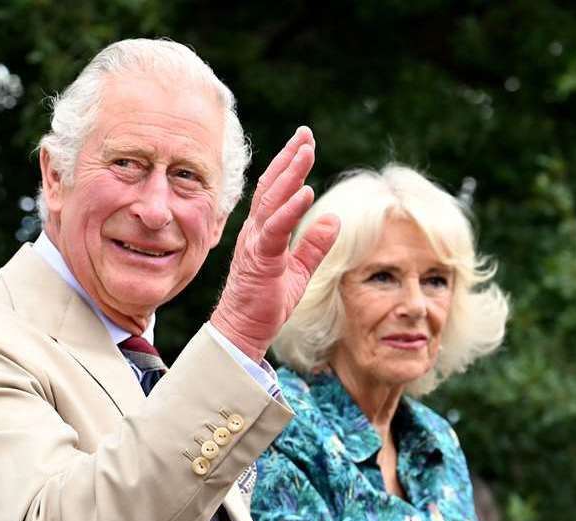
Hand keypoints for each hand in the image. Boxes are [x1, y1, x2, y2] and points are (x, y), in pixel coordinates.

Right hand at [210, 127, 339, 362]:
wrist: (242, 329)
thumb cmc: (265, 302)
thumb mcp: (298, 271)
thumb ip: (313, 245)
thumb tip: (333, 219)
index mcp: (262, 232)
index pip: (275, 191)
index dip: (288, 164)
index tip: (303, 141)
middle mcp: (255, 231)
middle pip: (272, 187)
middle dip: (289, 159)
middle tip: (305, 134)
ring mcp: (255, 244)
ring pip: (273, 202)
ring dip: (290, 175)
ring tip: (305, 151)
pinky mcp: (260, 260)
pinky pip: (275, 230)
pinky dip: (290, 210)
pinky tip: (305, 193)